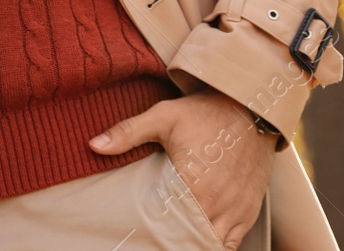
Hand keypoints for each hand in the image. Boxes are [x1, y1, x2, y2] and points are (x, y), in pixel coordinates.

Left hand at [89, 88, 274, 249]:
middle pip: (190, 238)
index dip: (154, 231)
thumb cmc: (204, 111)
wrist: (250, 106)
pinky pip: (233, 242)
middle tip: (155, 233)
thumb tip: (93, 145)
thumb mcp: (163, 116)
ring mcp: (237, 209)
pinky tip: (199, 234)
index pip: (169, 226)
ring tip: (175, 234)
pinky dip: (216, 242)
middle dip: (173, 239)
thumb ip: (128, 132)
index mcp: (195, 185)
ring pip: (212, 244)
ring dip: (194, 241)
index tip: (141, 227)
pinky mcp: (250, 210)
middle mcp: (219, 203)